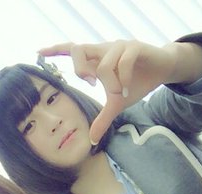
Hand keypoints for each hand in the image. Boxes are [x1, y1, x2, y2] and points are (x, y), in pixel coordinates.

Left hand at [39, 39, 201, 143]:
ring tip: (120, 93)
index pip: (73, 50)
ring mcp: (119, 46)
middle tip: (90, 84)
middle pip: (79, 49)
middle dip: (80, 69)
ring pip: (104, 64)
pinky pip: (124, 61)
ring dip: (110, 85)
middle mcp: (105, 49)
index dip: (56, 49)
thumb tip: (92, 140)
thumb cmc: (137, 81)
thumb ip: (103, 118)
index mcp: (98, 59)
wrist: (163, 69)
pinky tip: (127, 88)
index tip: (39, 52)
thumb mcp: (118, 103)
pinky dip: (124, 78)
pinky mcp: (136, 47)